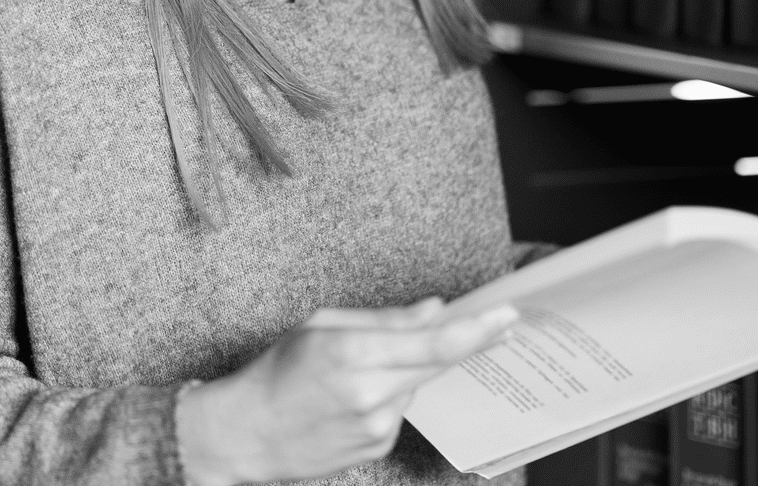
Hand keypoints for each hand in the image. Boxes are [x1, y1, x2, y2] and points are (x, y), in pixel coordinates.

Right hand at [175, 297, 518, 485]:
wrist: (248, 433)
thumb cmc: (277, 371)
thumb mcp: (321, 326)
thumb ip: (385, 319)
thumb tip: (435, 310)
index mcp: (353, 352)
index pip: (433, 341)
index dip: (478, 329)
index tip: (509, 315)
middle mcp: (371, 393)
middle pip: (439, 363)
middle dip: (471, 341)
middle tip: (503, 324)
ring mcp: (378, 426)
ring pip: (417, 384)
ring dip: (409, 368)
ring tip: (362, 366)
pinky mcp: (379, 445)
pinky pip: (401, 408)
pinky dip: (391, 393)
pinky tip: (355, 395)